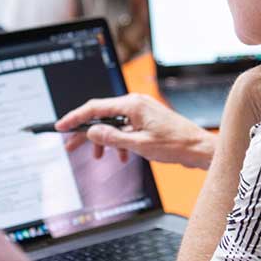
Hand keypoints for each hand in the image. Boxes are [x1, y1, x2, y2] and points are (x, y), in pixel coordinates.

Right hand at [56, 94, 215, 168]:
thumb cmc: (176, 145)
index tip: (61, 126)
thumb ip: (112, 138)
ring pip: (113, 124)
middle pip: (102, 115)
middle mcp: (135, 104)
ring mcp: (141, 112)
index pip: (95, 108)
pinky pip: (125, 128)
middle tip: (69, 145)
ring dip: (104, 140)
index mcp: (132, 105)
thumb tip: (92, 132)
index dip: (75, 118)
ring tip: (97, 156)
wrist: (198, 149)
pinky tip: (122, 156)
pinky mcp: (146, 121)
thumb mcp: (139, 144)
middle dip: (86, 132)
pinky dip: (119, 141)